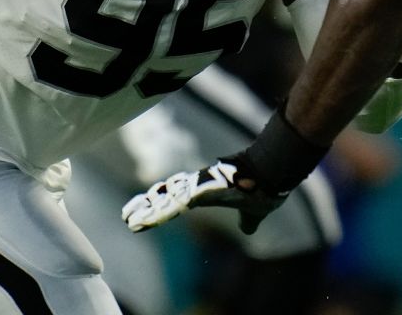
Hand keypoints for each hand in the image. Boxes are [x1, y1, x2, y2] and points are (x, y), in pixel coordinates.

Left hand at [121, 157, 286, 234]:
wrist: (274, 171)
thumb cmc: (264, 187)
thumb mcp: (253, 212)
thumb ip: (247, 220)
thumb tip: (248, 229)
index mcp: (206, 192)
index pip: (176, 198)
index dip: (160, 206)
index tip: (144, 214)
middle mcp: (198, 186)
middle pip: (166, 197)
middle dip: (147, 207)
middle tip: (127, 216)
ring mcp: (199, 185)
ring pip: (168, 200)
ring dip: (149, 211)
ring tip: (131, 220)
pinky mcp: (205, 188)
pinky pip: (178, 202)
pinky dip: (163, 211)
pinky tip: (149, 218)